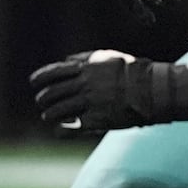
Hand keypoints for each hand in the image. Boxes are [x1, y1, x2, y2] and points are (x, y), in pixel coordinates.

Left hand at [30, 50, 187, 137]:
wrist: (154, 90)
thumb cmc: (134, 72)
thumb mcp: (111, 57)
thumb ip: (87, 58)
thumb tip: (66, 59)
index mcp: (87, 68)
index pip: (54, 72)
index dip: (39, 78)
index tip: (33, 83)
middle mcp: (86, 84)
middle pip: (52, 93)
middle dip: (44, 98)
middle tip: (42, 101)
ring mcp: (90, 103)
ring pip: (57, 111)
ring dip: (50, 114)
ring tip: (50, 116)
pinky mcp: (96, 119)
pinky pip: (70, 128)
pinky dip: (61, 130)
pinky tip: (60, 129)